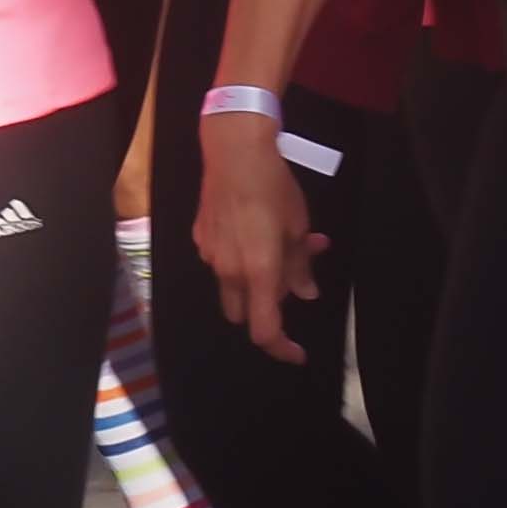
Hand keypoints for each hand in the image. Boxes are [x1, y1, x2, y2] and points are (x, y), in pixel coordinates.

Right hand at [192, 114, 325, 363]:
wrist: (234, 154)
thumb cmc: (274, 189)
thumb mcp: (298, 227)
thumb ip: (299, 266)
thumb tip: (305, 294)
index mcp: (257, 272)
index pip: (265, 329)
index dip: (281, 348)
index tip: (298, 353)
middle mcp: (228, 272)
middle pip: (245, 313)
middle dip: (269, 308)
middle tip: (293, 280)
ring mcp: (210, 256)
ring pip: (233, 288)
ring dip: (257, 281)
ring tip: (284, 247)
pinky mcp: (201, 239)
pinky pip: (223, 262)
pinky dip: (242, 258)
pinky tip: (257, 230)